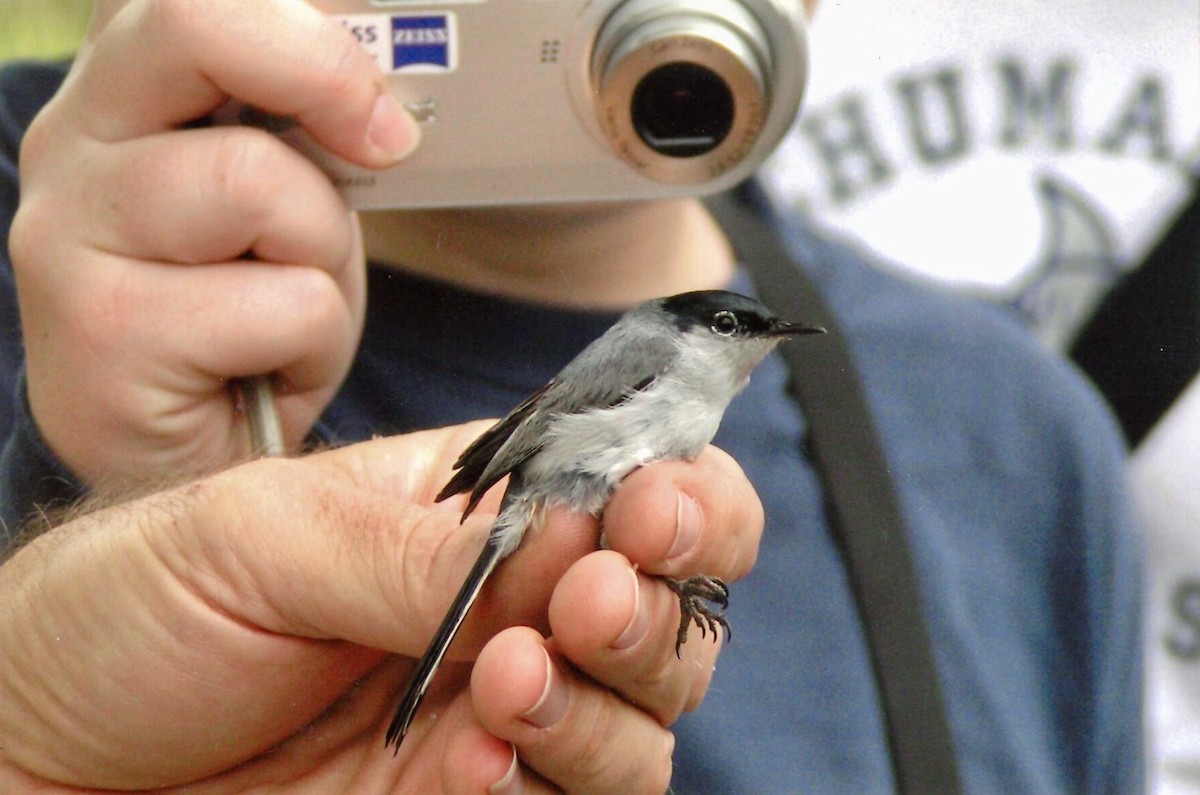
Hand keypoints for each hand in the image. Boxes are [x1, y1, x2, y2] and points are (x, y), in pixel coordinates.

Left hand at [0, 425, 762, 792]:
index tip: (652, 513)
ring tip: (504, 681)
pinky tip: (472, 761)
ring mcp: (492, 716)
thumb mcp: (263, 530)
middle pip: (666, 616)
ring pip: (638, 725)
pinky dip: (542, 781)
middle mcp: (508, 612)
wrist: (36, 747)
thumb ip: (423, 546)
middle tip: (585, 602)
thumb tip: (569, 537)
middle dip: (654, 611)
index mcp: (477, 515)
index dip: (682, 499)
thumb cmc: (132, 601)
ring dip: (602, 707)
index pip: (631, 493)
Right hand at [9, 0, 419, 487]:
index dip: (303, 21)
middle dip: (323, 75)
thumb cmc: (248, 317)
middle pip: (193, 22)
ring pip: (258, 181)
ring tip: (290, 305)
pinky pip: (281, 303)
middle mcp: (73, 141)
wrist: (190, 452)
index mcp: (123, 91)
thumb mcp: (294, 199)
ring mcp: (67, 232)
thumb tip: (384, 94)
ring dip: (321, 253)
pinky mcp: (98, 331)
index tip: (373, 88)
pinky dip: (315, 342)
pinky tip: (267, 366)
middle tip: (383, 142)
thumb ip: (311, 128)